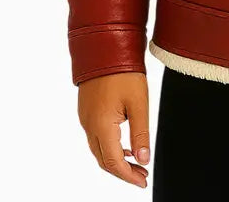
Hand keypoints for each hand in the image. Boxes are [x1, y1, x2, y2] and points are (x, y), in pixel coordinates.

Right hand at [77, 71, 150, 188]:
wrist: (105, 48)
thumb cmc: (124, 72)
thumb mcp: (139, 103)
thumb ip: (141, 133)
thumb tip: (143, 159)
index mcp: (102, 126)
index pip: (114, 163)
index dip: (128, 176)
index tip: (143, 181)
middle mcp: (89, 125)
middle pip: (103, 160)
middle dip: (123, 171)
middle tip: (142, 175)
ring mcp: (85, 118)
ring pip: (98, 150)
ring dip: (115, 160)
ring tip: (136, 162)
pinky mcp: (86, 110)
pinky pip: (95, 137)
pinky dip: (109, 146)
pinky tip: (123, 143)